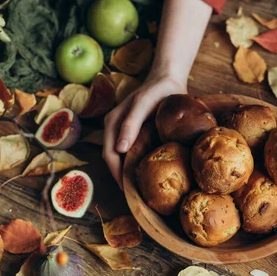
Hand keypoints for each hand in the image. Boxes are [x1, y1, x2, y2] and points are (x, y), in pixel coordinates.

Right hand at [103, 73, 185, 188]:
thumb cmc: (157, 90)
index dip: (117, 174)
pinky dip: (136, 164)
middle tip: (137, 196)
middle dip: (122, 178)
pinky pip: (130, 152)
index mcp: (112, 122)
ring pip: (120, 158)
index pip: (109, 155)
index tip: (130, 191)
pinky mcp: (133, 133)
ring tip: (142, 189)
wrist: (167, 79)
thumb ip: (131, 124)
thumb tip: (120, 149)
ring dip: (128, 172)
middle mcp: (113, 128)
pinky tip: (147, 173)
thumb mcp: (144, 104)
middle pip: (113, 160)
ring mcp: (122, 131)